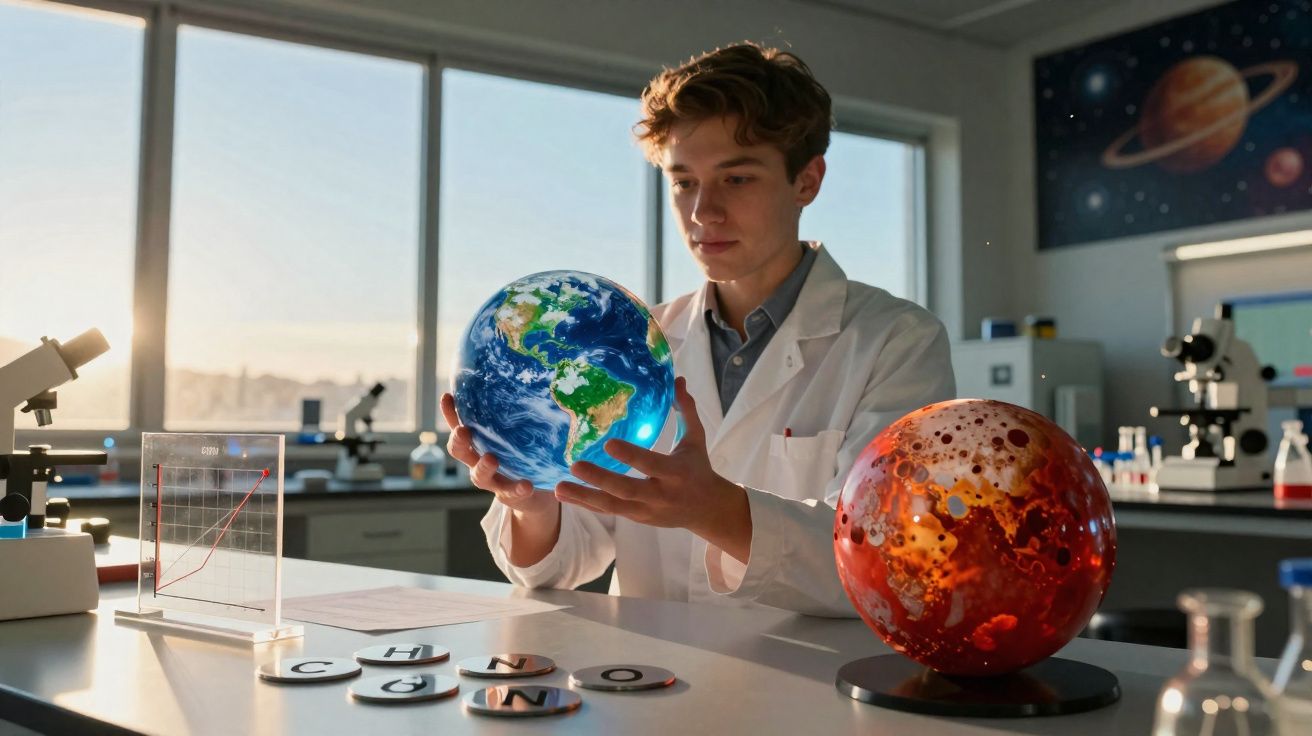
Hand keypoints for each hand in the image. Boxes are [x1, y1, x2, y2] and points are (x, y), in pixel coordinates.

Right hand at [440, 392, 557, 516]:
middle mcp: (479, 461)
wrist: (537, 492)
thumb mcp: (516, 433)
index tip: (447, 396)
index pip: (458, 425)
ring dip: (483, 467)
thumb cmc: (522, 454)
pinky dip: (517, 489)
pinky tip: (526, 484)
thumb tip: (522, 379)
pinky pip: (511, 493)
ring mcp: (493, 480)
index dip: (450, 413)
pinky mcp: (509, 495)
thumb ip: (513, 414)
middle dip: (458, 441)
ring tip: (492, 459)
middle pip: (459, 452)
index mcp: (477, 443)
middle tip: (463, 431)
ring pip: (479, 476)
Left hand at [555, 377, 750, 560]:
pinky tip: (564, 495)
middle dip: (600, 479)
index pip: (651, 465)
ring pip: (612, 506)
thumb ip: (685, 410)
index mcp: (676, 472)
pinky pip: (609, 512)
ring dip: (584, 497)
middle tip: (574, 465)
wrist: (707, 510)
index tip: (608, 443)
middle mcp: (660, 494)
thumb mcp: (695, 439)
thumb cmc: (698, 468)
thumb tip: (677, 379)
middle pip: (626, 489)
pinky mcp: (637, 519)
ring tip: (559, 487)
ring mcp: (647, 510)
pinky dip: (586, 504)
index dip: (631, 456)